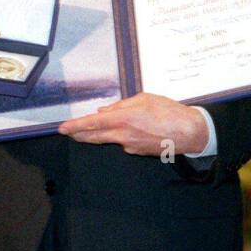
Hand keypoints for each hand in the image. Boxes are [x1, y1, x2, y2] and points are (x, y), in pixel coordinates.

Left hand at [58, 93, 209, 156]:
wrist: (189, 133)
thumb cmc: (169, 111)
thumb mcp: (145, 99)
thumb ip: (122, 105)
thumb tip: (105, 112)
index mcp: (124, 118)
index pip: (92, 123)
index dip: (75, 126)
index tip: (62, 128)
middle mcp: (123, 135)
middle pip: (94, 136)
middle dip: (79, 134)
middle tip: (69, 132)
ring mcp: (129, 146)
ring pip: (110, 139)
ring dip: (103, 133)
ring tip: (99, 126)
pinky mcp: (137, 152)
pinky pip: (124, 142)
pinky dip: (123, 136)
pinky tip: (134, 130)